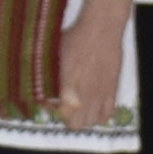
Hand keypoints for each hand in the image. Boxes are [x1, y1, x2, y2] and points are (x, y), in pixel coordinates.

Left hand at [53, 0, 128, 130]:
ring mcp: (100, 95)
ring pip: (92, 122)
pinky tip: (93, 106)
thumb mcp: (53, 56)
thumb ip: (47, 76)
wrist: (101, 29)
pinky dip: (99, 115)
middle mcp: (85, 97)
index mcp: (67, 89)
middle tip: (62, 105)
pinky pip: (107, 114)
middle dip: (66, 118)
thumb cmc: (75, 39)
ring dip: (83, 119)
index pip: (58, 113)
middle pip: (75, 124)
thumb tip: (40, 87)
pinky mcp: (112, 90)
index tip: (48, 100)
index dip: (50, 109)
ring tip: (77, 108)